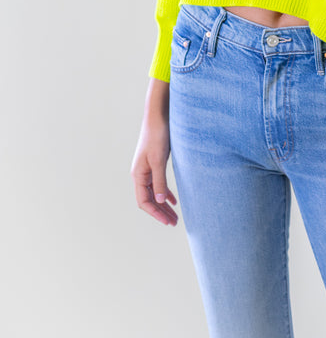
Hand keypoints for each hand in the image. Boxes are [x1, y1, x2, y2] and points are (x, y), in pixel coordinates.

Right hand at [131, 79, 177, 225]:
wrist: (158, 115)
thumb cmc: (157, 135)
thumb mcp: (159, 159)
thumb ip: (160, 180)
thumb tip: (161, 201)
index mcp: (138, 174)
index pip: (144, 201)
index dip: (156, 213)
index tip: (168, 221)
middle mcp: (141, 173)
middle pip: (149, 199)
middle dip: (161, 212)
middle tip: (174, 223)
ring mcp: (148, 168)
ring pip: (155, 192)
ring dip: (164, 204)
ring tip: (175, 216)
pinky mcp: (156, 162)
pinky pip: (159, 183)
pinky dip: (166, 193)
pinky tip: (174, 200)